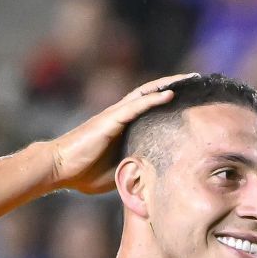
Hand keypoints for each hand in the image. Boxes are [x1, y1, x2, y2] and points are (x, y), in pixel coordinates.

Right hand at [46, 74, 192, 193]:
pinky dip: (154, 98)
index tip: (190, 98)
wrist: (59, 168)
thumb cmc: (83, 172)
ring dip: (169, 85)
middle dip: (175, 85)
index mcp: (122, 127)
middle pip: (151, 93)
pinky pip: (136, 106)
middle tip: (197, 80)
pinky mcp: (110, 120)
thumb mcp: (117, 171)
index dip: (168, 100)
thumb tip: (152, 179)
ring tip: (190, 78)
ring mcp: (115, 115)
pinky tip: (170, 93)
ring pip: (146, 93)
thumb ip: (133, 167)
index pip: (150, 108)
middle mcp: (120, 115)